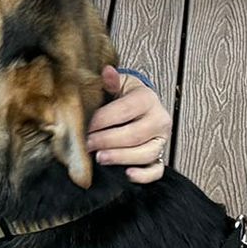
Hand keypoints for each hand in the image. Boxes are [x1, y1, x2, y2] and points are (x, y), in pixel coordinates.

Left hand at [88, 65, 169, 182]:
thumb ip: (110, 81)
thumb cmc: (124, 96)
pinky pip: (156, 170)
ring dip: (121, 158)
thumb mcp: (118, 84)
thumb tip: (106, 72)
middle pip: (134, 135)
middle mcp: (159, 119)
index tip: (85, 127)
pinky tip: (127, 174)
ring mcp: (161, 140)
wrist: (140, 106)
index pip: (124, 111)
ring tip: (100, 158)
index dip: (103, 120)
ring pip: (146, 153)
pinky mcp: (161, 156)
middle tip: (87, 145)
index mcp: (147, 99)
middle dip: (107, 141)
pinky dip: (144, 176)